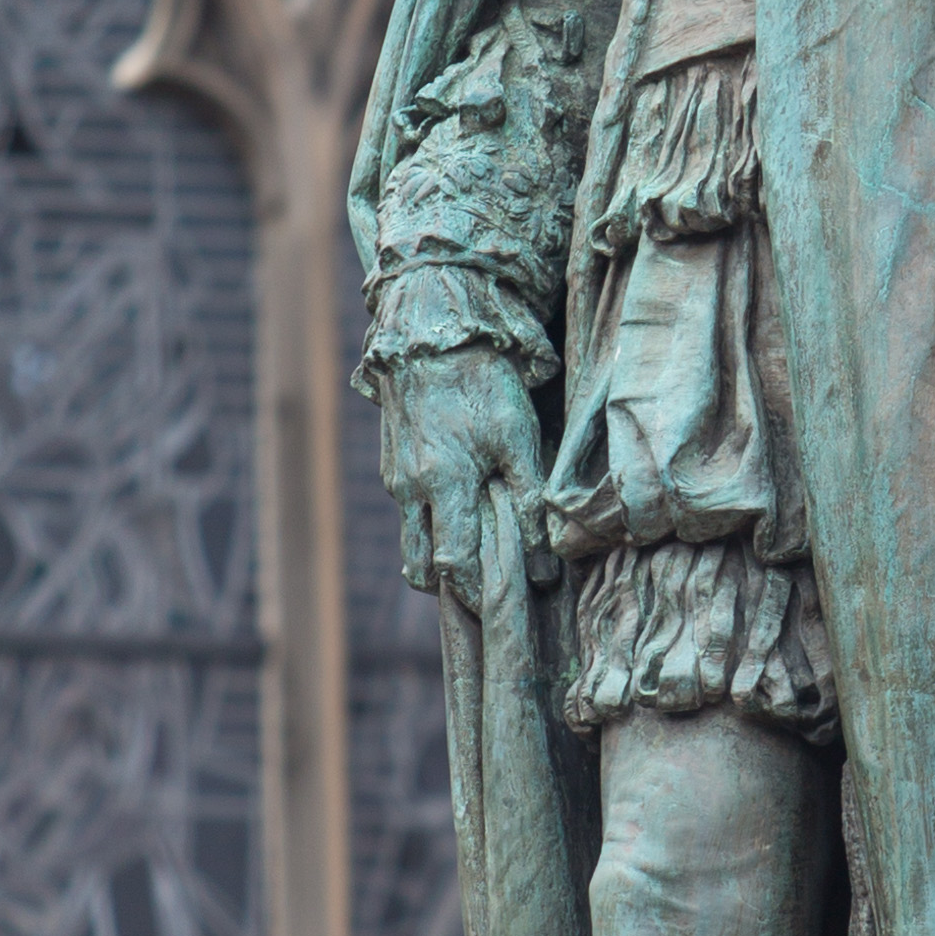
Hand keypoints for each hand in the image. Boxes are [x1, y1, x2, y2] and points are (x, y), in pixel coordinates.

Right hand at [378, 343, 543, 592]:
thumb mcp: (518, 439)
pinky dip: (432, 520)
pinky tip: (463, 502)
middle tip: (485, 583)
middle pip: (420, 566)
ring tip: (479, 544)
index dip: (477, 592)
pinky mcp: (392, 461)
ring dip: (438, 552)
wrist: (433, 333)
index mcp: (442, 486)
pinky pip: (409, 508)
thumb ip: (530, 502)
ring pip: (412, 538)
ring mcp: (395, 475)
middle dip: (449, 586)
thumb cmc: (483, 383)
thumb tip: (542, 567)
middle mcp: (410, 488)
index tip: (502, 602)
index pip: (453, 565)